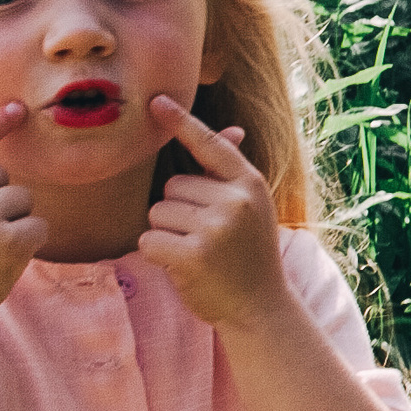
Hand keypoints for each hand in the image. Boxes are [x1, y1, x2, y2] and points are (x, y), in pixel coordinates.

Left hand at [138, 95, 288, 327]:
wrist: (261, 308)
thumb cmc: (249, 257)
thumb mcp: (251, 210)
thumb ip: (232, 174)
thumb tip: (232, 130)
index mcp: (249, 184)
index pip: (210, 144)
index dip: (181, 122)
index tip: (156, 101)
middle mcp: (234, 200)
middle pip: (172, 185)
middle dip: (178, 210)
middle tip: (206, 239)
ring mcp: (215, 227)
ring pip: (157, 212)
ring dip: (166, 233)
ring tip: (197, 253)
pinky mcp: (193, 254)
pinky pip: (149, 239)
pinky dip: (157, 254)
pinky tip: (183, 267)